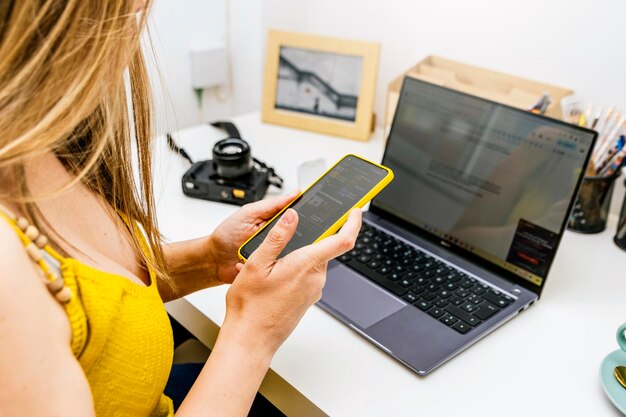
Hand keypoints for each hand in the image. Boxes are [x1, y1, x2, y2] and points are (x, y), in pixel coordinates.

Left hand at [207, 191, 299, 283]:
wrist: (214, 261)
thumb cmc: (227, 234)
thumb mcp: (249, 213)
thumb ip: (271, 204)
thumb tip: (293, 193)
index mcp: (274, 220)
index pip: (296, 214)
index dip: (306, 212)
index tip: (315, 210)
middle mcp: (278, 236)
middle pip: (300, 233)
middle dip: (302, 234)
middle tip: (293, 234)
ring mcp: (277, 252)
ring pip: (295, 251)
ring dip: (292, 251)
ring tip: (283, 248)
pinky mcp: (273, 268)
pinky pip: (285, 267)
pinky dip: (284, 266)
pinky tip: (280, 264)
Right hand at [223, 207, 361, 355]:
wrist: (250, 339)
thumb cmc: (250, 307)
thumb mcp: (256, 264)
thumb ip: (277, 237)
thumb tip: (292, 216)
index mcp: (306, 265)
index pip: (342, 240)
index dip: (353, 223)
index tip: (355, 212)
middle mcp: (315, 279)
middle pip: (323, 249)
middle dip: (307, 240)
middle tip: (283, 239)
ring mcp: (313, 291)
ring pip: (311, 263)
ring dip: (295, 257)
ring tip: (268, 265)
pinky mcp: (307, 299)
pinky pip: (305, 276)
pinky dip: (293, 270)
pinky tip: (271, 278)